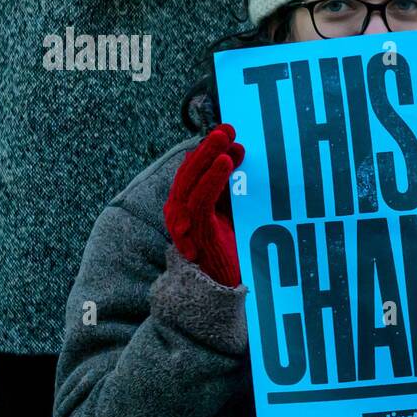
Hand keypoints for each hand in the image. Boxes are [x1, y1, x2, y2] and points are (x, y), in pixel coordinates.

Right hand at [163, 124, 244, 287]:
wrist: (227, 289)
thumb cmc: (231, 252)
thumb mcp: (232, 211)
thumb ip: (230, 186)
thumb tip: (236, 151)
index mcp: (187, 206)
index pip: (195, 170)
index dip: (210, 149)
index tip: (230, 132)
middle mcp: (180, 212)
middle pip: (190, 171)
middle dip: (208, 147)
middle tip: (227, 127)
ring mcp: (184, 223)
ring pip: (192, 181)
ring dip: (209, 155)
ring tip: (225, 137)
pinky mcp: (195, 233)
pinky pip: (201, 199)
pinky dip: (213, 177)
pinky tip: (225, 161)